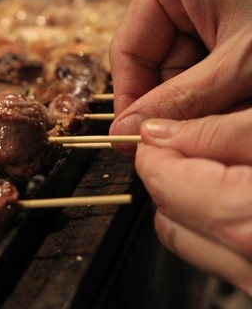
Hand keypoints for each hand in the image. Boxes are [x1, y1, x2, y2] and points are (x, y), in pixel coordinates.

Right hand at [109, 0, 251, 155]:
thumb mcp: (240, 61)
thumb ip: (183, 100)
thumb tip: (131, 130)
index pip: (129, 49)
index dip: (129, 96)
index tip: (133, 134)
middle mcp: (189, 2)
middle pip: (157, 67)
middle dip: (171, 107)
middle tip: (184, 140)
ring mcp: (210, 20)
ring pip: (184, 78)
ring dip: (201, 107)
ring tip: (229, 115)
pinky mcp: (230, 37)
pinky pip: (209, 77)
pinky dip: (220, 99)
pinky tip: (238, 106)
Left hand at [136, 108, 251, 295]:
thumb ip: (212, 133)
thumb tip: (156, 133)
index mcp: (245, 220)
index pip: (162, 182)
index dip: (154, 151)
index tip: (159, 132)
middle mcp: (248, 264)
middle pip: (167, 213)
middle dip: (167, 174)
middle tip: (190, 145)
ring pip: (185, 236)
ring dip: (185, 198)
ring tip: (213, 165)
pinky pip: (213, 251)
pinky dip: (208, 219)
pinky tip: (230, 190)